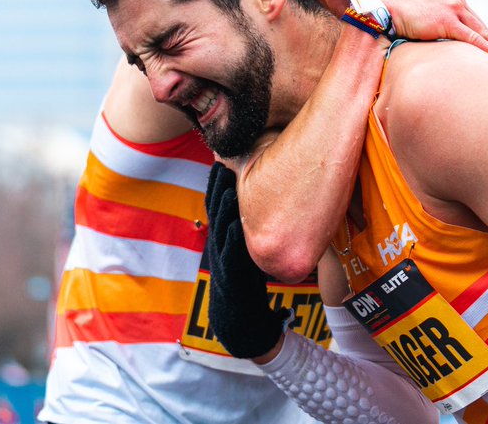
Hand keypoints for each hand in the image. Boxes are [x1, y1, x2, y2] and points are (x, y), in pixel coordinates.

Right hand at [203, 162, 289, 359]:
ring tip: (226, 186)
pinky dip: (231, 242)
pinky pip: (231, 260)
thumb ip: (255, 231)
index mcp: (226, 241)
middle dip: (218, 188)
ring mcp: (224, 266)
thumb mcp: (251, 253)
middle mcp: (221, 250)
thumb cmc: (248, 287)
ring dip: (222, 209)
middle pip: (217, 214)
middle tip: (221, 161)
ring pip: (221, 232)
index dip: (219, 184)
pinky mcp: (231, 283)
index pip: (221, 207)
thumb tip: (270, 203)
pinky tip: (235, 227)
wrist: (241, 329)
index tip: (222, 158)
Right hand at [372, 0, 487, 61]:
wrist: (385, 8)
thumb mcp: (423, 18)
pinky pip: (474, 38)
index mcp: (452, 0)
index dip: (486, 37)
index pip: (474, 22)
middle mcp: (457, 2)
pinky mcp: (449, 21)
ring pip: (482, 33)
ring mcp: (454, 10)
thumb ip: (435, 26)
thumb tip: (438, 45)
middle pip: (482, 27)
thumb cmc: (398, 15)